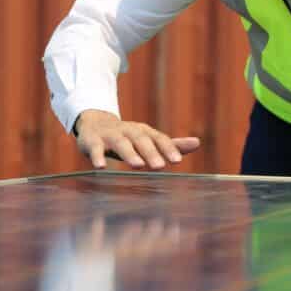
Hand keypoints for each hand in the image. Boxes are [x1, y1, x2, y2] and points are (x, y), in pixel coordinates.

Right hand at [75, 110, 200, 169]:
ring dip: (129, 153)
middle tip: (160, 166)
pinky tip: (101, 167)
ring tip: (138, 165)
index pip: (159, 139)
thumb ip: (171, 144)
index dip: (168, 148)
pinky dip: (97, 156)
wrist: (95, 124)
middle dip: (151, 152)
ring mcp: (110, 136)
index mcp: (144, 132)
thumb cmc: (128, 137)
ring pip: (121, 143)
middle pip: (141, 140)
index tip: (177, 161)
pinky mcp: (92, 141)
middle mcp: (129, 131)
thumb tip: (197, 143)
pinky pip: (95, 149)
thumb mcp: (148, 139)